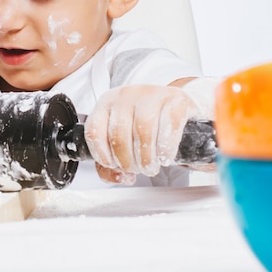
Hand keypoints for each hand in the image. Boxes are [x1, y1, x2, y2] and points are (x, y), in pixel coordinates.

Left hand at [84, 85, 199, 184]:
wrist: (177, 106)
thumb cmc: (146, 124)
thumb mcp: (122, 141)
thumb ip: (111, 165)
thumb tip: (119, 177)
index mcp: (106, 103)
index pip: (94, 130)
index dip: (102, 154)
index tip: (114, 166)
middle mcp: (125, 95)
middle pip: (119, 134)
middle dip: (127, 161)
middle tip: (136, 170)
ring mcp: (150, 94)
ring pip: (142, 131)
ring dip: (146, 158)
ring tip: (150, 167)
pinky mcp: (174, 98)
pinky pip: (168, 126)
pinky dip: (165, 149)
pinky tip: (165, 157)